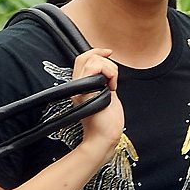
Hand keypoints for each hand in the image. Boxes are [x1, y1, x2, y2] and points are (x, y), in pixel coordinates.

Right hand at [72, 48, 123, 163]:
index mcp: (81, 86)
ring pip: (93, 59)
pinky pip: (96, 67)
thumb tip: (109, 69)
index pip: (82, 58)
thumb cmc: (107, 122)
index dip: (96, 51)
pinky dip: (110, 74)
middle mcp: (77, 85)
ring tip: (112, 87)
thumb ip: (103, 82)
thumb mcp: (106, 95)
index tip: (109, 53)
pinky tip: (111, 88)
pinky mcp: (85, 91)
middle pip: (86, 55)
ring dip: (110, 70)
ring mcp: (80, 88)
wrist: (104, 138)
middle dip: (105, 62)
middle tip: (112, 81)